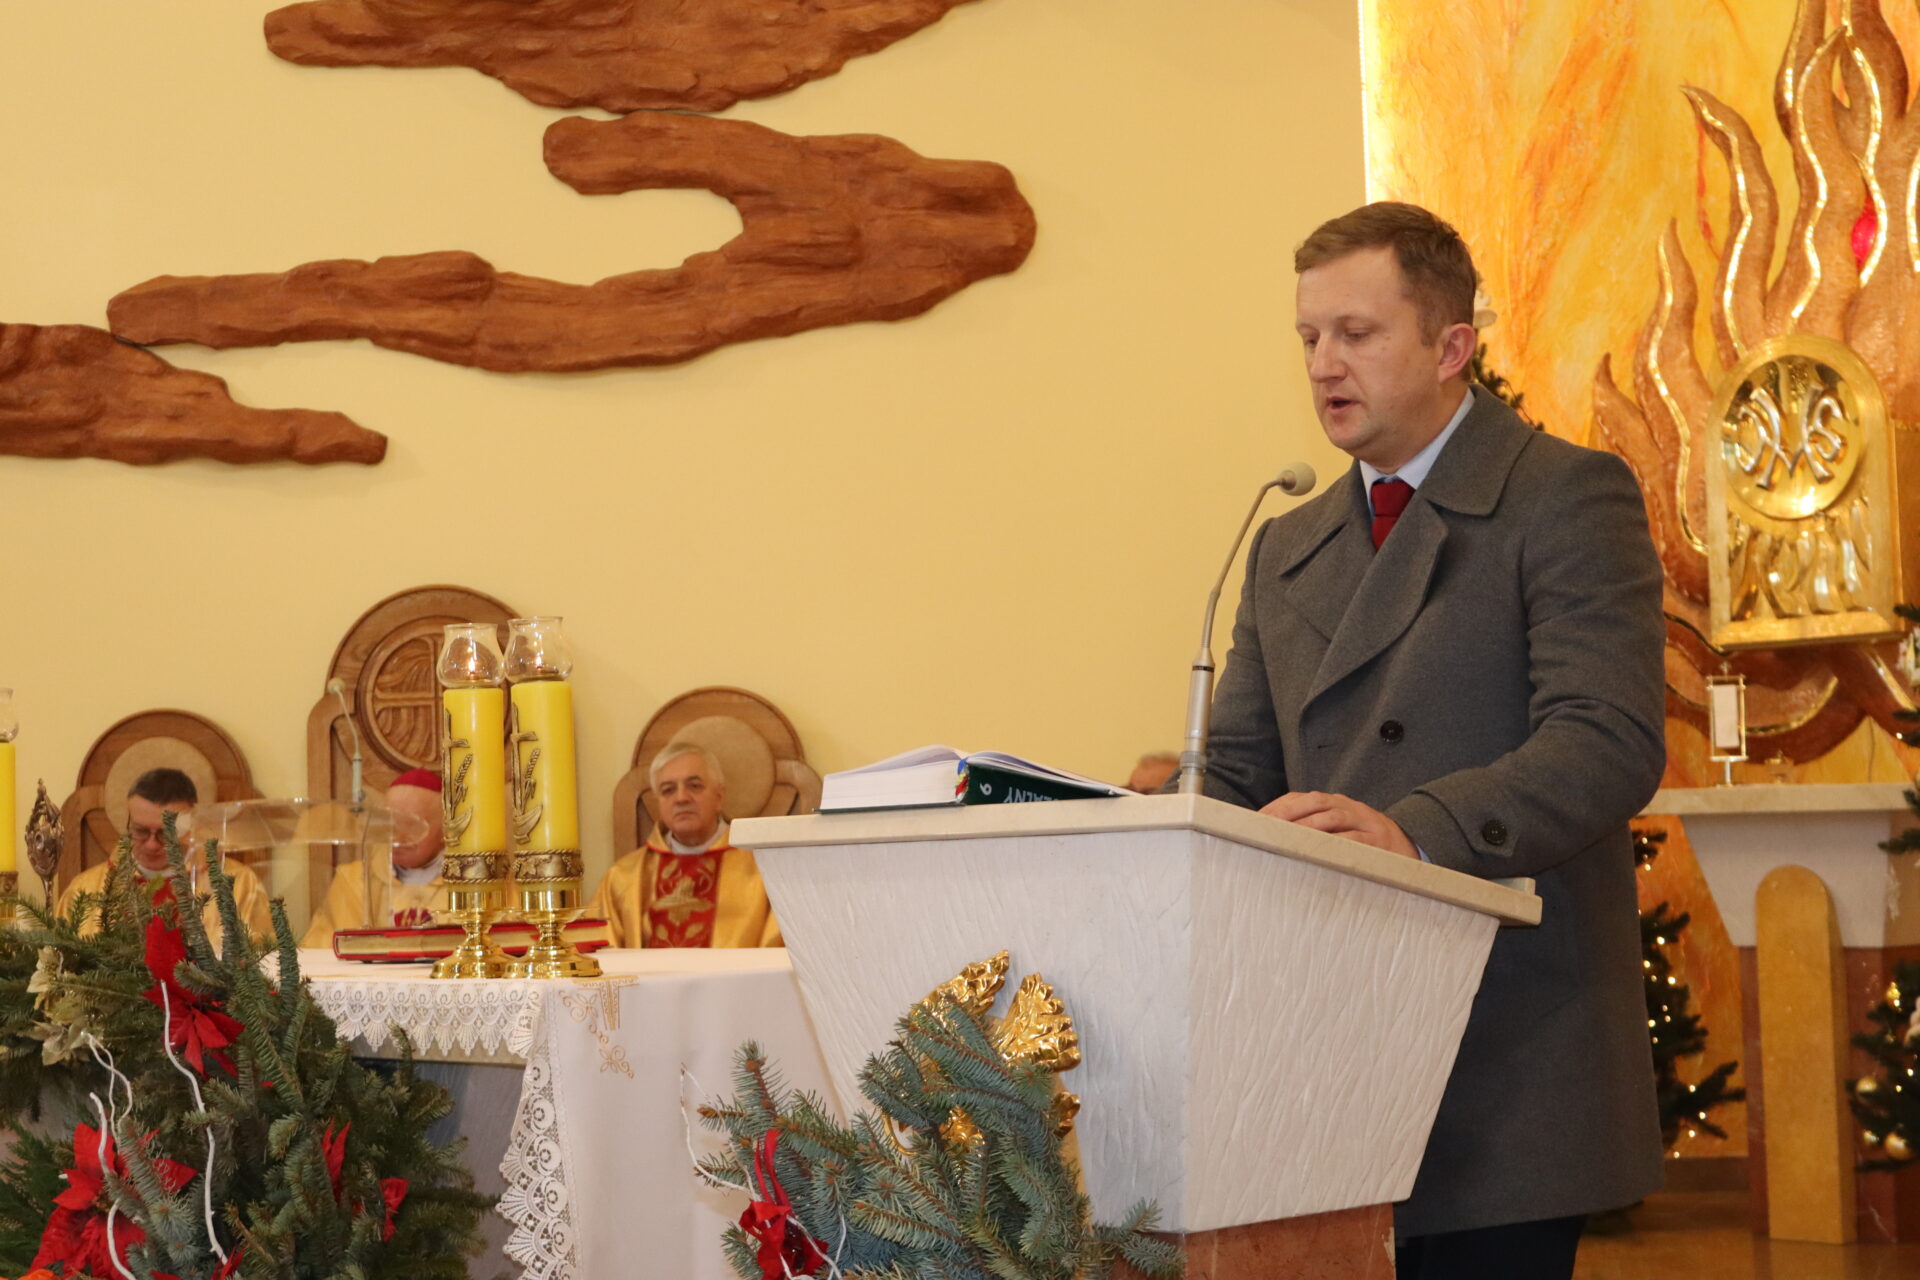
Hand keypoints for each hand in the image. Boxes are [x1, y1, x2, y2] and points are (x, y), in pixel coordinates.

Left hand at [1261, 791, 1418, 858]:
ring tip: (1288, 837)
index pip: (1300, 798)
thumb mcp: (1338, 828)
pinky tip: (1319, 851)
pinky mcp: (1377, 840)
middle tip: (1267, 827)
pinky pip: (1354, 840)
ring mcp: (1364, 821)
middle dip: (1288, 813)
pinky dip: (1336, 844)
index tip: (1257, 820)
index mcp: (1334, 802)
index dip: (1278, 806)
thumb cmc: (1363, 840)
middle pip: (1314, 803)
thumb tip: (1271, 835)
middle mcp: (1348, 806)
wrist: (1408, 846)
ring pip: (1333, 818)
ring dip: (1308, 827)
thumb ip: (1310, 827)